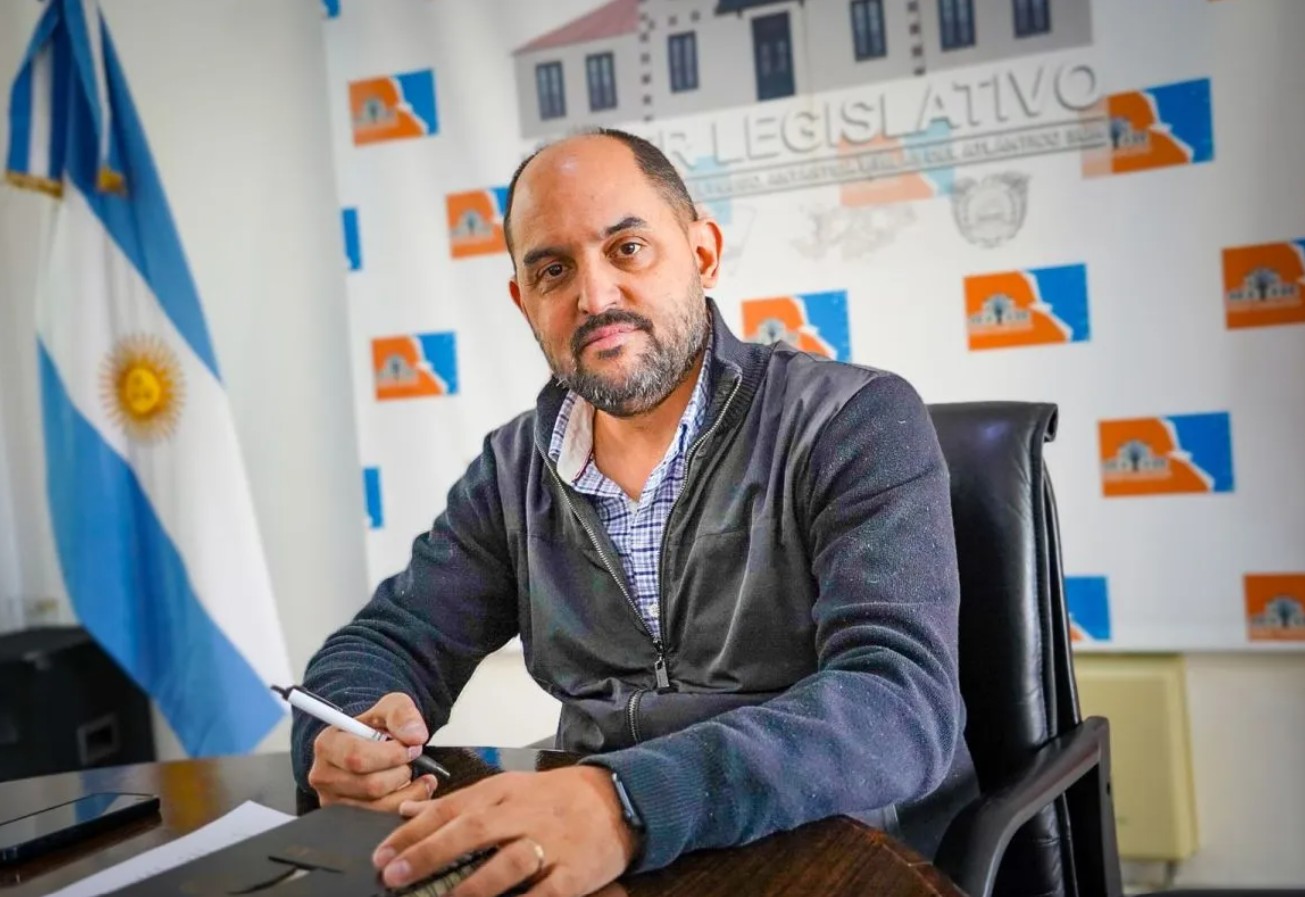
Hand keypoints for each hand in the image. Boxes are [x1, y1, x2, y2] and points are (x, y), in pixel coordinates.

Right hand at [307, 692, 437, 810]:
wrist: (372, 743)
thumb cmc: (377, 726)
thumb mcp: (392, 706)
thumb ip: (403, 714)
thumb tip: (415, 736)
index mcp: (327, 744)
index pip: (358, 758)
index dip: (392, 755)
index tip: (411, 747)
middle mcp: (323, 776)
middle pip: (371, 786)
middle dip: (401, 772)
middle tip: (410, 759)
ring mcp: (333, 801)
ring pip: (379, 807)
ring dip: (406, 790)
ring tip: (412, 773)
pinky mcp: (347, 818)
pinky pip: (382, 820)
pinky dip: (406, 804)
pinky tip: (413, 789)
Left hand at [372, 766, 639, 895]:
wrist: (618, 799)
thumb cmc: (555, 798)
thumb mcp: (508, 787)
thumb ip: (460, 802)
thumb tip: (407, 812)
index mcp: (503, 792)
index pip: (452, 808)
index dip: (414, 832)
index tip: (382, 854)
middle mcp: (523, 813)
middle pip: (473, 830)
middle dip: (430, 853)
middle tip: (395, 874)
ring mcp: (550, 843)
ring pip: (507, 862)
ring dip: (472, 885)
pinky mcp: (574, 872)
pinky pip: (546, 893)